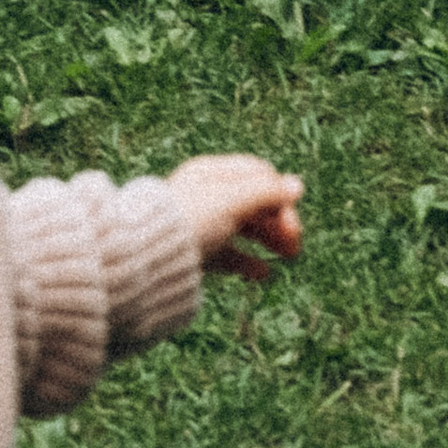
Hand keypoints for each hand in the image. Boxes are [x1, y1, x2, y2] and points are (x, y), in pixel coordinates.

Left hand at [171, 154, 302, 283]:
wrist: (149, 258)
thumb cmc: (191, 220)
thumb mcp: (232, 202)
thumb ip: (266, 194)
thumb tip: (298, 185)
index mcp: (211, 174)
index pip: (258, 175)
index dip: (280, 194)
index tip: (290, 218)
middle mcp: (207, 196)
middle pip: (254, 203)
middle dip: (280, 220)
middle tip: (296, 244)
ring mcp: (202, 225)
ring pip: (245, 229)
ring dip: (271, 240)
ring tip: (290, 257)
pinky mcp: (198, 253)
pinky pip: (230, 254)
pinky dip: (249, 262)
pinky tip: (264, 273)